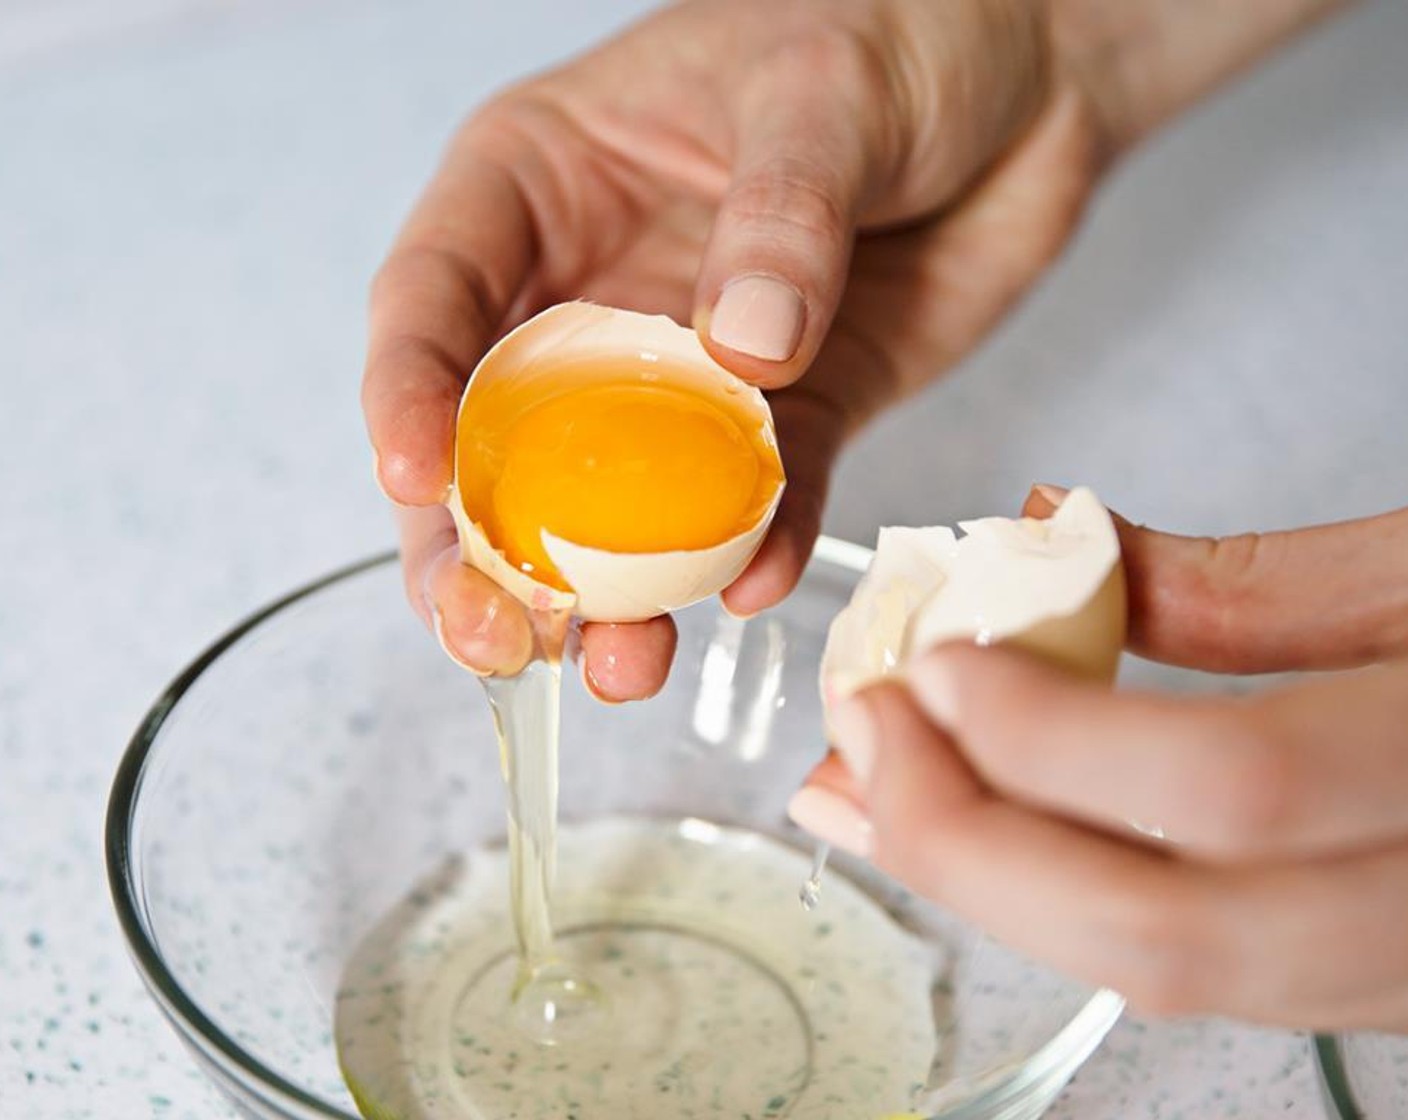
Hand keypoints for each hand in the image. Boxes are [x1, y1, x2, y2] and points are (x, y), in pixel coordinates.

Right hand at [362, 0, 1109, 695]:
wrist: (1032, 75)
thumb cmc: (898, 24)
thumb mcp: (822, 89)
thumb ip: (780, 215)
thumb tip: (739, 348)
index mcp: (545, 187)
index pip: (434, 299)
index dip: (407, 392)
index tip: (416, 476)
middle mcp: (596, 293)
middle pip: (499, 442)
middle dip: (484, 551)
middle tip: (498, 633)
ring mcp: (687, 369)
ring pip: (613, 505)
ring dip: (607, 593)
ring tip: (619, 663)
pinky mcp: (789, 415)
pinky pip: (757, 502)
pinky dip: (751, 553)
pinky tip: (752, 587)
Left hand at [791, 487, 1407, 1029]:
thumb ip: (1252, 582)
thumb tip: (1060, 537)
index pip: (1236, 785)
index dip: (1058, 731)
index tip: (934, 663)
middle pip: (1177, 937)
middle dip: (977, 845)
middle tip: (860, 748)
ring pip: (1174, 974)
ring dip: (994, 885)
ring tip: (874, 796)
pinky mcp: (1372, 977)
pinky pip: (1196, 964)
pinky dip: (1062, 900)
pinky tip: (979, 829)